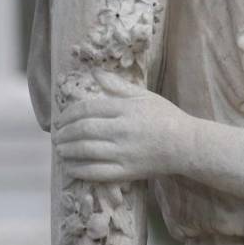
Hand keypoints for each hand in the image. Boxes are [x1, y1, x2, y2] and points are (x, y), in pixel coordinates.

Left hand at [53, 71, 189, 182]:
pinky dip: (80, 170)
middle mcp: (121, 129)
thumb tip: (94, 72)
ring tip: (60, 150)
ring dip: (68, 150)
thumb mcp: (143, 95)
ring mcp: (124, 152)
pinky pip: (97, 171)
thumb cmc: (166, 117)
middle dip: (65, 133)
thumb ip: (117, 86)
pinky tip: (70, 168)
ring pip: (87, 150)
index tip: (60, 120)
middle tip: (56, 136)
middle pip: (83, 129)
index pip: (87, 109)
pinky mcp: (127, 171)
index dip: (68, 115)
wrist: (186, 144)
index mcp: (124, 109)